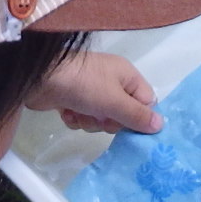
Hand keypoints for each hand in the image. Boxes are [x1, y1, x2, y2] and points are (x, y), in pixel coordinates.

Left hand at [25, 51, 159, 133]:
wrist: (40, 77)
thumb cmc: (83, 84)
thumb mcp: (115, 101)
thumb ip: (137, 115)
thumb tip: (160, 126)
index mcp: (126, 75)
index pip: (145, 101)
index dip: (139, 116)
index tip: (129, 126)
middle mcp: (111, 81)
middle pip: (123, 114)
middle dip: (109, 121)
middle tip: (99, 116)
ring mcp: (90, 90)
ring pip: (101, 119)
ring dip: (90, 122)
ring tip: (79, 112)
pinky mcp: (72, 99)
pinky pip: (83, 117)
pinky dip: (75, 118)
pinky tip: (66, 111)